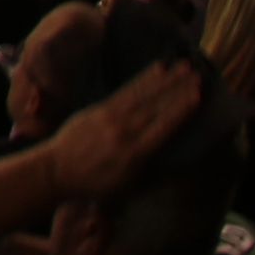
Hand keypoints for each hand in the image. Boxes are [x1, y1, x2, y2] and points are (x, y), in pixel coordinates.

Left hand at [36, 60, 204, 205]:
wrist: (56, 171)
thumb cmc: (96, 185)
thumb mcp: (129, 187)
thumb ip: (154, 174)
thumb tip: (181, 162)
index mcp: (133, 154)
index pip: (162, 128)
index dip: (180, 111)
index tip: (198, 96)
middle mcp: (123, 133)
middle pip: (155, 107)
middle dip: (178, 90)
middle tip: (198, 74)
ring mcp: (110, 118)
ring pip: (142, 95)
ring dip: (165, 80)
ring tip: (184, 66)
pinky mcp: (100, 109)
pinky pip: (125, 91)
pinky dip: (143, 79)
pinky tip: (157, 69)